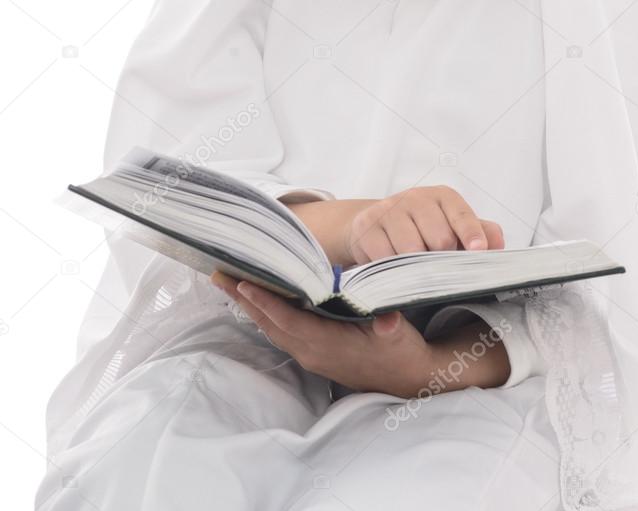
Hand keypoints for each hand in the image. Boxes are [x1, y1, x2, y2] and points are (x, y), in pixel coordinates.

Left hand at [210, 271, 435, 398]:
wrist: (404, 378)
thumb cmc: (399, 351)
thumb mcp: (399, 336)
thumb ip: (390, 326)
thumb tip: (389, 319)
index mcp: (326, 344)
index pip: (287, 320)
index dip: (265, 302)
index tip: (242, 284)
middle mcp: (310, 351)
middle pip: (269, 323)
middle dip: (242, 299)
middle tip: (217, 275)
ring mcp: (309, 354)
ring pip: (271, 327)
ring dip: (249, 306)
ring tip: (228, 282)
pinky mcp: (311, 352)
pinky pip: (279, 330)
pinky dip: (264, 313)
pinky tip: (256, 300)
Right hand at [342, 185, 504, 265]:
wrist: (375, 222)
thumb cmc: (423, 227)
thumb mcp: (452, 226)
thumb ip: (480, 233)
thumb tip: (498, 244)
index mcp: (444, 197)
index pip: (462, 215)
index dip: (472, 234)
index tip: (479, 251)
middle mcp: (417, 198)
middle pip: (440, 238)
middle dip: (443, 260)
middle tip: (440, 270)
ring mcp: (390, 209)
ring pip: (412, 249)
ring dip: (417, 268)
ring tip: (415, 270)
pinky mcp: (367, 225)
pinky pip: (385, 257)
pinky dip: (392, 270)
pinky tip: (393, 268)